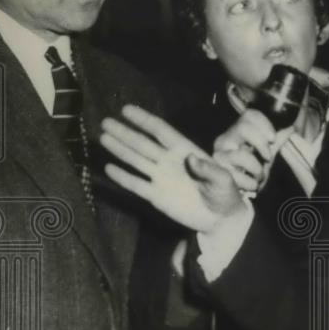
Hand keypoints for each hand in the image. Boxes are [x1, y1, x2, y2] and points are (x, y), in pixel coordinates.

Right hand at [100, 105, 244, 231]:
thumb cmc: (225, 194)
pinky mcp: (156, 196)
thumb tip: (191, 159)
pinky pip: (136, 184)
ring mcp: (161, 177)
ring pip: (136, 160)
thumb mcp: (224, 180)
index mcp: (185, 151)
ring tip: (103, 138)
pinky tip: (108, 168)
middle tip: (105, 122)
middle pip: (143, 143)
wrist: (220, 219)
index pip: (161, 131)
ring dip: (120, 149)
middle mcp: (168, 161)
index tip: (126, 110)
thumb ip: (209, 169)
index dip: (144, 120)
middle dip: (125, 133)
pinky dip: (123, 177)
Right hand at [213, 110, 291, 194]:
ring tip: (258, 176)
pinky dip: (249, 183)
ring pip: (241, 155)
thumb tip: (291, 127)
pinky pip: (237, 176)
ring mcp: (219, 154)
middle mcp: (226, 138)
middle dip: (261, 143)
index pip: (249, 115)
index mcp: (238, 130)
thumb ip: (277, 140)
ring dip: (256, 169)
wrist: (239, 190)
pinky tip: (251, 184)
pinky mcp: (217, 172)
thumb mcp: (266, 152)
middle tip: (268, 157)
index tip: (273, 138)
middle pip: (243, 128)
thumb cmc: (252, 167)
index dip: (264, 124)